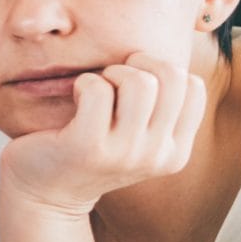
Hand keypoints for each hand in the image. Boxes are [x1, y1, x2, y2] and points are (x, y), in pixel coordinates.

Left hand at [0, 52, 208, 216]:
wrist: (46, 192)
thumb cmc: (94, 148)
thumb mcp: (139, 135)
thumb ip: (162, 105)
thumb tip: (172, 48)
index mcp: (175, 152)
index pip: (194, 87)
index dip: (162, 70)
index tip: (137, 83)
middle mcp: (157, 157)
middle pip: (171, 77)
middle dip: (140, 65)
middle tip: (114, 79)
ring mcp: (124, 154)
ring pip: (139, 82)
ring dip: (112, 73)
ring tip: (96, 89)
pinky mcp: (87, 147)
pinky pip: (98, 89)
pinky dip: (84, 82)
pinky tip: (76, 97)